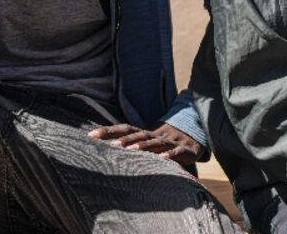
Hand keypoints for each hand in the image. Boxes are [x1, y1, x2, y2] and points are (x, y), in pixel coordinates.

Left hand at [87, 122, 205, 169]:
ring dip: (143, 145)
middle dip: (124, 139)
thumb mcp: (149, 141)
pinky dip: (170, 155)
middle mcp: (156, 135)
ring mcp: (171, 142)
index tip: (90, 135)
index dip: (108, 131)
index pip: (124, 129)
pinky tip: (162, 159)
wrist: (196, 135)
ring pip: (155, 142)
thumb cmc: (165, 142)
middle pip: (138, 135)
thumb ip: (131, 144)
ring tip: (130, 150)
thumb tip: (103, 148)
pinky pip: (177, 152)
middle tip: (111, 144)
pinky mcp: (186, 150)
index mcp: (145, 133)